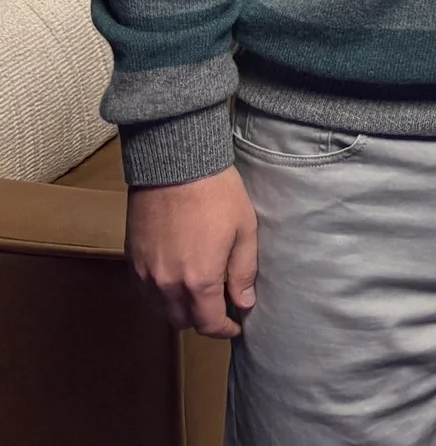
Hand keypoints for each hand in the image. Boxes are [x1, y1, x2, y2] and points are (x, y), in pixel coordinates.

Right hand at [127, 167, 257, 336]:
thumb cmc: (217, 195)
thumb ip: (243, 272)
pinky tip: (176, 281)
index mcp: (198, 281)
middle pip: (183, 321)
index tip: (236, 325)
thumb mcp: (244, 231)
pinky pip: (145, 292)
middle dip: (204, 320)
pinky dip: (161, 295)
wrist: (175, 166)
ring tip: (200, 294)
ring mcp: (145, 274)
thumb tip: (244, 302)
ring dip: (181, 309)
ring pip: (161, 309)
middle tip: (220, 307)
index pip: (209, 323)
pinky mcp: (131, 261)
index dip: (225, 329)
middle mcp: (166, 286)